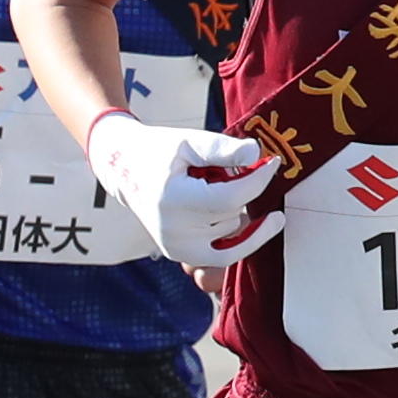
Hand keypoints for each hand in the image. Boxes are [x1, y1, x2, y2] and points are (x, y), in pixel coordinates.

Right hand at [80, 107, 282, 266]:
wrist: (126, 171)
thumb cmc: (159, 152)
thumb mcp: (189, 141)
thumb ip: (222, 148)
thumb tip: (257, 155)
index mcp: (173, 199)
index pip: (232, 197)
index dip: (258, 180)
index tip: (272, 164)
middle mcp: (174, 231)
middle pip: (234, 213)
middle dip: (240, 189)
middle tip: (222, 170)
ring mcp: (177, 248)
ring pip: (234, 231)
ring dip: (234, 209)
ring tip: (211, 187)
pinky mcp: (181, 255)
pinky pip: (225, 255)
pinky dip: (243, 240)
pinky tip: (263, 225)